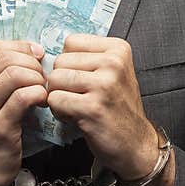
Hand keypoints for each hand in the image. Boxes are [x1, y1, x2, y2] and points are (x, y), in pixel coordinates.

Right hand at [0, 39, 46, 185]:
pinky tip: (43, 101)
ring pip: (14, 74)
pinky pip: (24, 97)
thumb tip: (31, 50)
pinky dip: (39, 93)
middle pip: (4, 57)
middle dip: (30, 62)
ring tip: (42, 88)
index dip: (19, 46)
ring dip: (36, 78)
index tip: (36, 55)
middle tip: (41, 75)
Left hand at [46, 34, 158, 181]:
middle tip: (79, 97)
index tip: (83, 79)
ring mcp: (104, 85)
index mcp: (118, 49)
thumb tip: (48, 53)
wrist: (136, 142)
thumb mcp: (113, 72)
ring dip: (58, 96)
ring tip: (76, 106)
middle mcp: (113, 63)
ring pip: (54, 79)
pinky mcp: (92, 108)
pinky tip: (76, 117)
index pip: (71, 42)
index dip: (69, 63)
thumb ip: (87, 58)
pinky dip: (59, 111)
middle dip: (61, 81)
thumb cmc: (118, 108)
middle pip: (60, 61)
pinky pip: (55, 100)